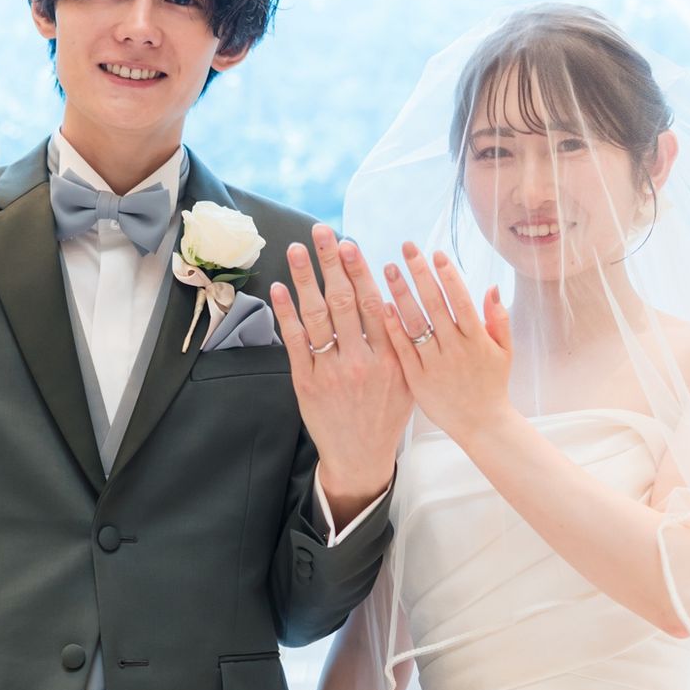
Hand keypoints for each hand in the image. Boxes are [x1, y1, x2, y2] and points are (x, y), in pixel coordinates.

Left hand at [272, 225, 411, 525]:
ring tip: (296, 250)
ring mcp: (332, 373)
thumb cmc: (387, 415)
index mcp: (391, 359)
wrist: (361, 457)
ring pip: (317, 317)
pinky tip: (280, 289)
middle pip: (343, 303)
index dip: (360, 271)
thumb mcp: (408, 380)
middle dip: (331, 263)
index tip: (350, 243)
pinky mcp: (307, 385)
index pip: (374, 305)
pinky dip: (287, 314)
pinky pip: (296, 343)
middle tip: (322, 232)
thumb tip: (396, 297)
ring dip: (304, 279)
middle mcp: (361, 363)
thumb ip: (402, 342)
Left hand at [382, 244, 513, 444]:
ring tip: (389, 269)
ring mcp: (434, 365)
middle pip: (434, 305)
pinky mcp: (418, 380)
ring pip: (415, 324)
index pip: (460, 300)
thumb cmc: (492, 385)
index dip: (448, 276)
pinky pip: (402, 350)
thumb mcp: (504, 351)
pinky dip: (392, 328)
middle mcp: (455, 350)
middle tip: (406, 249)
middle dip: (419, 274)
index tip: (435, 253)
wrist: (481, 425)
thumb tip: (490, 287)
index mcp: (477, 340)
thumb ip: (498, 319)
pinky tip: (382, 306)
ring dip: (401, 294)